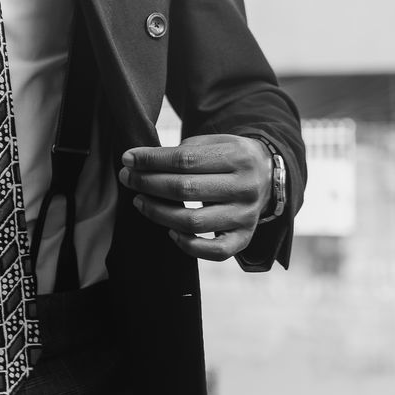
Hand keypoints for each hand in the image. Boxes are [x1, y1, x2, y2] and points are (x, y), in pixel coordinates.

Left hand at [118, 134, 271, 259]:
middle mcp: (245, 188)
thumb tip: (140, 163)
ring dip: (158, 213)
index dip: (152, 160)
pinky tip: (169, 231)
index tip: (128, 159)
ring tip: (140, 201)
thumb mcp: (214, 142)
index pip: (185, 159)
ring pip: (194, 222)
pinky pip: (214, 252)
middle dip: (149, 183)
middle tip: (127, 178)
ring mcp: (246, 216)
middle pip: (186, 189)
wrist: (267, 176)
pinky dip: (188, 246)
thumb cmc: (229, 157)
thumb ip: (183, 151)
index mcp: (238, 156)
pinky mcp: (244, 238)